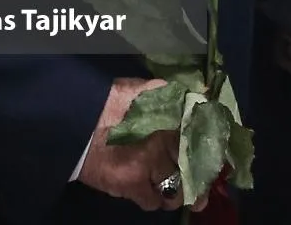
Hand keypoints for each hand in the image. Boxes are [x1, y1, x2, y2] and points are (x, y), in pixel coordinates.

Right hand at [78, 77, 213, 210]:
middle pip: (194, 165)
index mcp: (173, 116)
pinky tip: (154, 193)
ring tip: (177, 190)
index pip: (203, 135)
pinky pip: (151, 201)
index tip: (213, 157)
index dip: (210, 148)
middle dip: (199, 176)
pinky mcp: (130, 183)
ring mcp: (149, 165)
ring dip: (178, 191)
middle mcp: (167, 141)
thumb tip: (201, 91)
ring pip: (176, 189)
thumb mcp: (147, 89)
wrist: (76, 119)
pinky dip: (155, 199)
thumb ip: (174, 93)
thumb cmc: (111, 101)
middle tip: (202, 183)